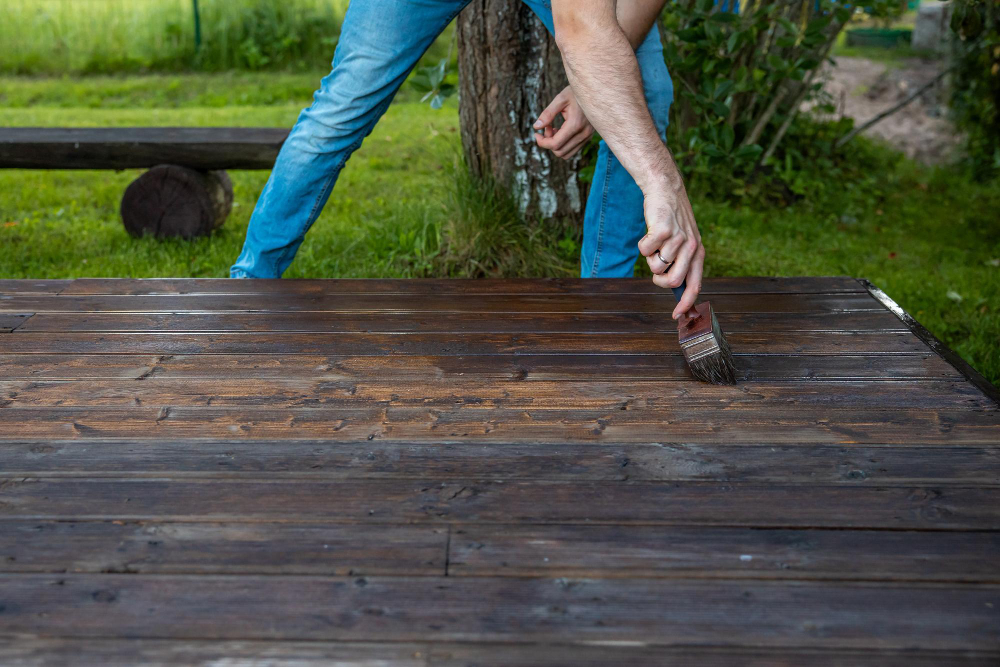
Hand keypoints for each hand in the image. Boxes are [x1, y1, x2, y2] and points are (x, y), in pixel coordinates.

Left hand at [532, 86, 593, 159]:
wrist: (595, 92)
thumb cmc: (576, 93)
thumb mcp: (560, 99)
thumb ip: (547, 114)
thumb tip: (536, 127)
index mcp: (575, 124)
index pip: (555, 144)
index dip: (542, 142)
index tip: (536, 133)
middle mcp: (583, 134)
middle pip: (559, 152)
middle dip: (548, 143)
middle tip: (547, 127)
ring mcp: (587, 137)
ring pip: (566, 154)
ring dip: (556, 145)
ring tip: (553, 129)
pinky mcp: (588, 137)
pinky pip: (572, 149)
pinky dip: (563, 144)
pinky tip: (561, 130)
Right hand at [637, 181, 704, 319]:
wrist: (665, 190)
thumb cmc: (671, 220)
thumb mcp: (684, 241)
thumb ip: (682, 263)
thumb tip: (674, 287)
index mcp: (698, 253)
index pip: (694, 285)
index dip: (686, 303)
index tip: (677, 316)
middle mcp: (691, 247)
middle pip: (673, 281)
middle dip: (660, 280)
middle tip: (656, 266)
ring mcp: (678, 238)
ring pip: (656, 266)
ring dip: (650, 257)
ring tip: (655, 242)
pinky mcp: (663, 230)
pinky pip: (645, 251)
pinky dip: (642, 245)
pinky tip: (649, 234)